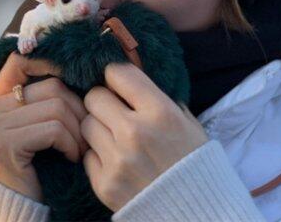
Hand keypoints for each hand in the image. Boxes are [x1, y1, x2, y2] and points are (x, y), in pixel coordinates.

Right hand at [0, 51, 88, 201]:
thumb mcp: (38, 123)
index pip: (21, 60)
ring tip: (80, 147)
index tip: (78, 80)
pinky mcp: (4, 144)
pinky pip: (54, 129)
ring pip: (57, 106)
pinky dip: (71, 143)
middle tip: (86, 134)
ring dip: (77, 130)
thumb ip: (45, 96)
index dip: (52, 63)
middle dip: (78, 109)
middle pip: (52, 86)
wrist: (22, 207)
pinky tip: (71, 157)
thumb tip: (77, 64)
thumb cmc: (38, 164)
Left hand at [81, 62, 207, 211]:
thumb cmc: (192, 162)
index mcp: (160, 112)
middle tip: (113, 111)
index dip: (116, 77)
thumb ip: (159, 99)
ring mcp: (117, 160)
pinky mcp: (104, 184)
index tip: (119, 85)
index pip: (117, 73)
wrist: (194, 211)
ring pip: (86, 125)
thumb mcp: (186, 122)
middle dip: (103, 101)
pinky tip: (116, 161)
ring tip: (115, 138)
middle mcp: (135, 133)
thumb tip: (130, 80)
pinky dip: (98, 156)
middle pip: (94, 97)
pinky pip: (87, 156)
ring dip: (98, 128)